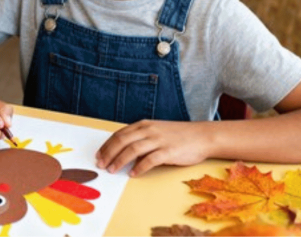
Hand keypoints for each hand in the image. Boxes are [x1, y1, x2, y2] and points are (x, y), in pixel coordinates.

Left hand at [96, 119, 210, 176]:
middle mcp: (148, 130)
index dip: (106, 145)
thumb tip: (123, 152)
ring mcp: (159, 140)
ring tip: (112, 170)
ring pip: (132, 149)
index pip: (119, 134)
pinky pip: (150, 160)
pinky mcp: (169, 151)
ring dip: (119, 160)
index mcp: (143, 125)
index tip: (98, 155)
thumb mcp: (156, 131)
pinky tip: (133, 174)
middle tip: (101, 165)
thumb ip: (140, 138)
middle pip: (122, 141)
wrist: (202, 136)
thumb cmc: (178, 135)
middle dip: (108, 153)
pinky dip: (140, 167)